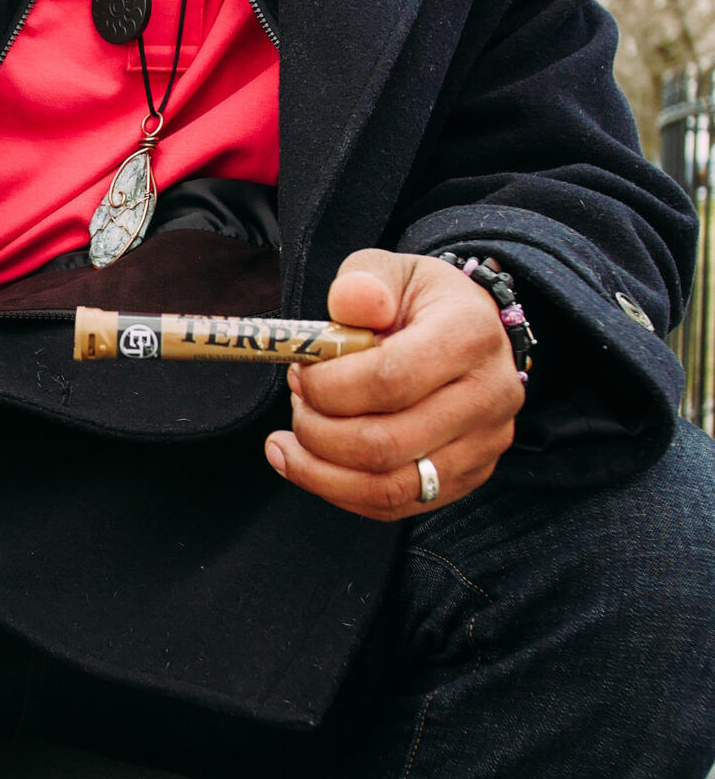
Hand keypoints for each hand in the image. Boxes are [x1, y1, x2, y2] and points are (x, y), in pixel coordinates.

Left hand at [263, 248, 522, 520]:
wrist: (471, 331)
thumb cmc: (420, 303)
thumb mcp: (392, 272)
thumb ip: (364, 282)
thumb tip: (349, 302)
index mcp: (470, 335)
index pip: (391, 379)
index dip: (329, 387)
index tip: (299, 373)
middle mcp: (489, 395)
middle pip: (386, 444)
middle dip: (318, 432)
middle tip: (296, 405)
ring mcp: (484, 444)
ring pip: (390, 488)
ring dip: (322, 473)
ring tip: (288, 445)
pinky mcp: (470, 477)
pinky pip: (397, 506)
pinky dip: (342, 493)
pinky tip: (311, 467)